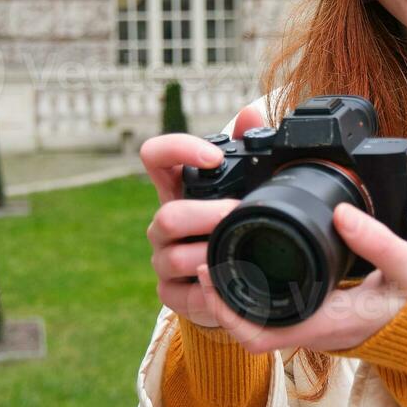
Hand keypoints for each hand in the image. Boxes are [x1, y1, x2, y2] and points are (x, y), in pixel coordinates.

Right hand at [140, 105, 266, 327]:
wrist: (234, 278)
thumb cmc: (234, 224)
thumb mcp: (243, 187)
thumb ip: (247, 148)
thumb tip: (250, 112)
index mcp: (177, 189)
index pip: (155, 156)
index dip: (177, 149)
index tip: (213, 157)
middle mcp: (164, 222)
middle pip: (166, 215)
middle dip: (204, 214)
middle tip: (236, 213)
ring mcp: (162, 258)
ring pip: (172, 256)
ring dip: (208, 253)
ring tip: (237, 251)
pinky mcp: (169, 292)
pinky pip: (180, 293)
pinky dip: (205, 292)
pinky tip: (225, 285)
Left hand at [194, 201, 406, 353]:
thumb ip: (377, 240)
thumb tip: (343, 213)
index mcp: (324, 323)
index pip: (258, 334)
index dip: (224, 312)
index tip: (207, 276)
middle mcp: (311, 330)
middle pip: (246, 329)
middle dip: (217, 300)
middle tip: (201, 260)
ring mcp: (311, 326)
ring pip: (256, 322)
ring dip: (232, 298)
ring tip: (215, 260)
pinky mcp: (314, 316)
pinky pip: (272, 314)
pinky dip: (252, 296)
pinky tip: (246, 267)